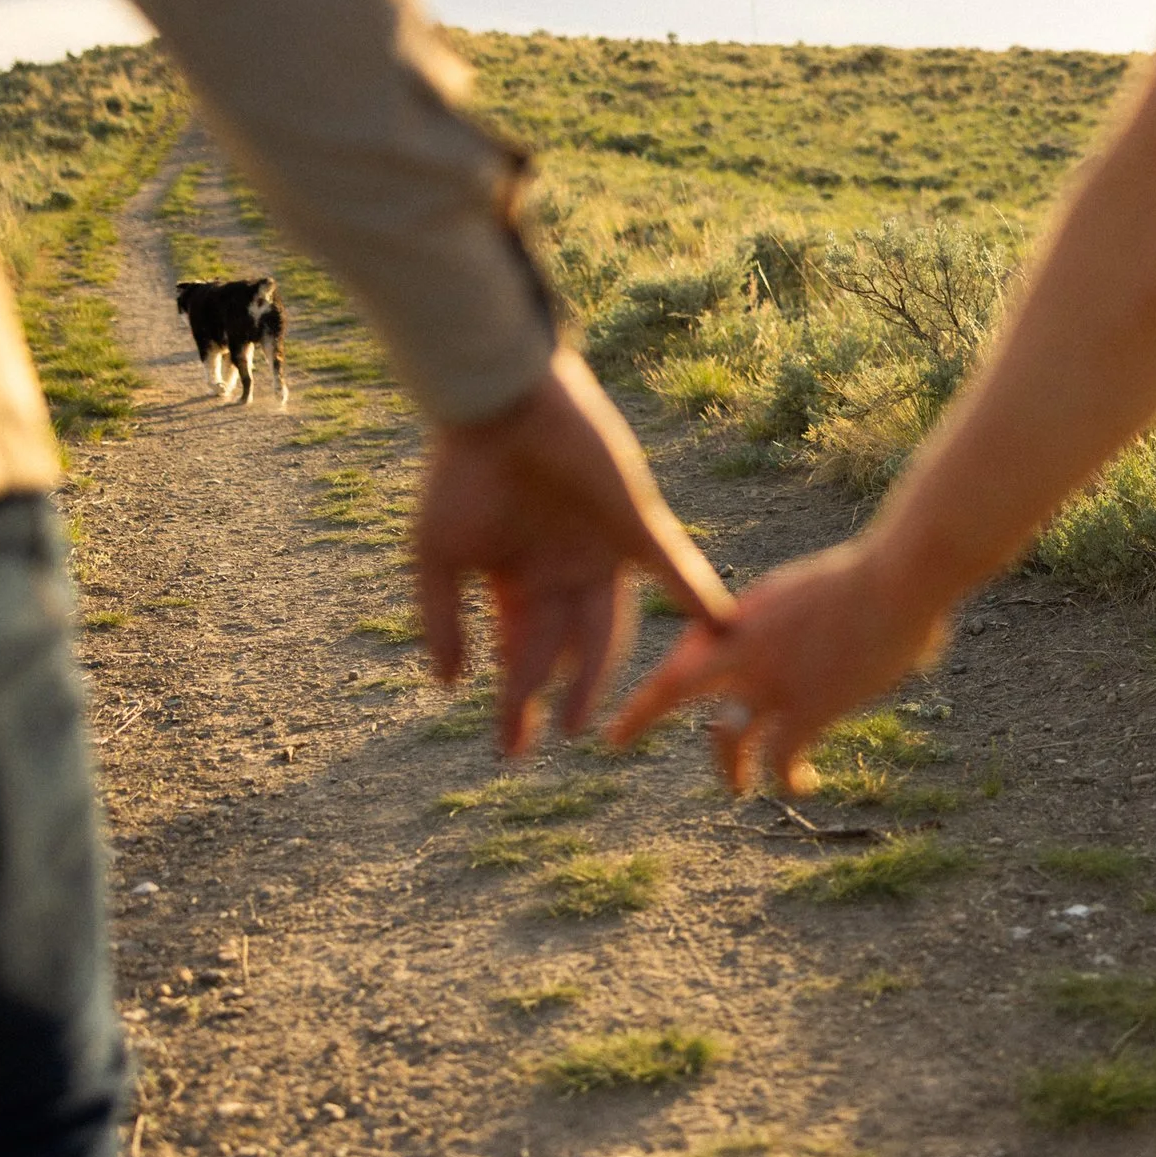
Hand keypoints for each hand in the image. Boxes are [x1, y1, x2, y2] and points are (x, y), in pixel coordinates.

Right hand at [415, 349, 733, 755]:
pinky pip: (676, 570)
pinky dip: (699, 599)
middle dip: (560, 696)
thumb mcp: (435, 558)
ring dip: (607, 670)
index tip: (510, 747)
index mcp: (519, 582)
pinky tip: (720, 631)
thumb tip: (450, 685)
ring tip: (601, 715)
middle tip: (558, 739)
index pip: (523, 654)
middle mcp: (564, 574)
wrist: (500, 409)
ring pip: (611, 626)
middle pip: (566, 650)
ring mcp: (604, 552)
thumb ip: (442, 621)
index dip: (517, 701)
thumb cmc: (461, 475)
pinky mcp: (637, 525)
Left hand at [604, 538, 947, 793]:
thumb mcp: (807, 594)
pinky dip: (788, 779)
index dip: (663, 672)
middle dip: (641, 714)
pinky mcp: (805, 710)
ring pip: (728, 740)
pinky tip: (802, 785)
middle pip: (673, 686)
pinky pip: (779, 761)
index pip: (688, 649)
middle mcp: (743, 648)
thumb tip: (792, 649)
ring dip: (731, 770)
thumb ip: (785, 625)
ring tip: (738, 787)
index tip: (643, 685)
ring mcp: (770, 682)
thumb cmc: (869, 577)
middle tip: (614, 740)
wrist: (897, 579)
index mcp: (743, 616)